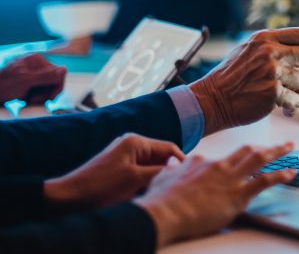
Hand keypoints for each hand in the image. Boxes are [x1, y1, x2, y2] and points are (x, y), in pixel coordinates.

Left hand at [0, 53, 65, 103]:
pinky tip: (25, 100)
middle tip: (33, 100)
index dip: (56, 87)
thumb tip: (64, 69)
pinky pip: (40, 91)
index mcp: (36, 60)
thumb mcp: (24, 81)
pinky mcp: (29, 82)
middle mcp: (36, 65)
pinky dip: (35, 98)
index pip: (58, 73)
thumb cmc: (1, 86)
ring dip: (40, 97)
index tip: (49, 98)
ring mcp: (32, 74)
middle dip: (46, 93)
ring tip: (27, 100)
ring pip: (48, 88)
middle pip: (54, 81)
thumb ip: (45, 76)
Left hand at [44, 133, 183, 210]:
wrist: (69, 197)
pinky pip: (140, 173)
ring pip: (151, 167)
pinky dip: (144, 183)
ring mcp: (124, 156)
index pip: (169, 148)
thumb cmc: (101, 186)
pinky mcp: (119, 168)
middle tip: (172, 188)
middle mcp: (132, 144)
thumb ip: (160, 171)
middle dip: (167, 172)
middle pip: (161, 157)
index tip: (188, 178)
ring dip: (154, 179)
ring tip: (156, 192)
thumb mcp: (136, 179)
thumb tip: (180, 167)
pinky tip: (143, 194)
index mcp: (136, 141)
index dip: (181, 162)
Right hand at [135, 143, 295, 248]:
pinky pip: (265, 180)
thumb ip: (171, 169)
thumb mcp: (163, 178)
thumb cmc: (161, 199)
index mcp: (202, 162)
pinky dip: (281, 175)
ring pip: (259, 159)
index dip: (232, 162)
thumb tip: (171, 163)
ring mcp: (230, 179)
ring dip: (277, 152)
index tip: (237, 164)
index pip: (221, 159)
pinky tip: (291, 173)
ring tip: (290, 148)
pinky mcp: (238, 195)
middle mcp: (219, 166)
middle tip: (279, 145)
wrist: (165, 212)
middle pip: (247, 150)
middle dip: (265, 147)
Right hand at [189, 27, 298, 134]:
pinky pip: (295, 101)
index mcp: (265, 39)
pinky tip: (271, 104)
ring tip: (272, 93)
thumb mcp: (251, 53)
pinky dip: (288, 106)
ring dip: (295, 91)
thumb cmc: (233, 78)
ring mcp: (272, 73)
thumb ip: (277, 49)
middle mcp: (270, 52)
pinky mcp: (273, 94)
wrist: (211, 100)